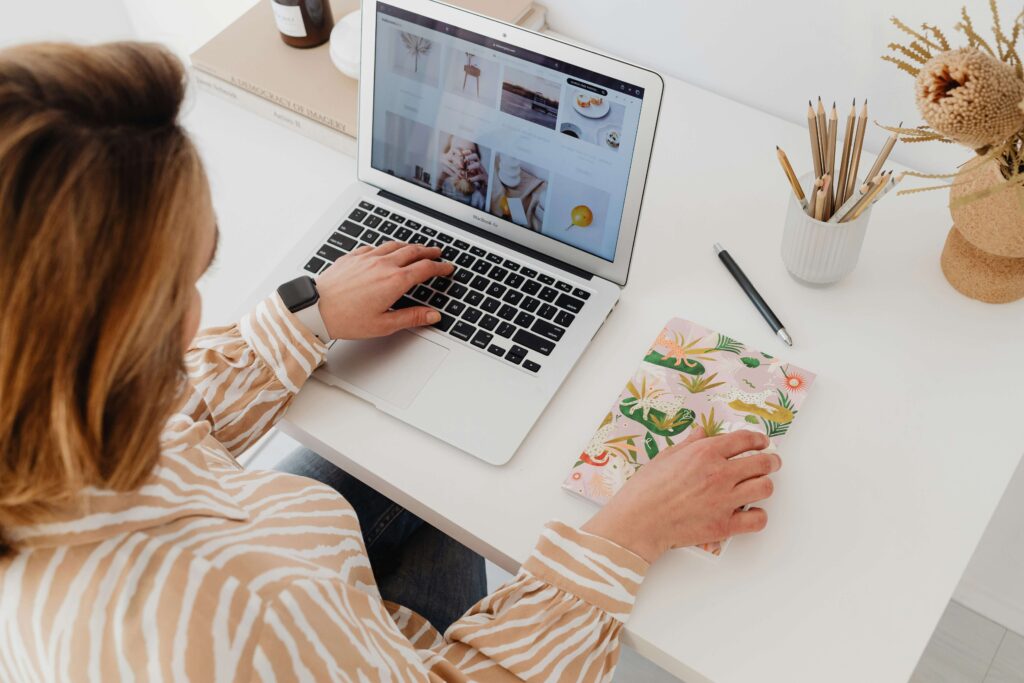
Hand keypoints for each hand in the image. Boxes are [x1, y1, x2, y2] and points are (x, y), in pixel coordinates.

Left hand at [315, 242, 452, 339]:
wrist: (316, 309)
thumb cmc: (347, 319)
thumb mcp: (384, 325)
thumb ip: (411, 317)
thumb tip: (432, 315)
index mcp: (394, 281)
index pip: (425, 269)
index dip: (440, 267)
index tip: (447, 268)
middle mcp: (383, 265)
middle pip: (413, 252)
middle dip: (428, 252)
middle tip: (437, 253)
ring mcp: (367, 258)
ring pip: (394, 245)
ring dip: (409, 246)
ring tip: (416, 249)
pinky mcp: (352, 257)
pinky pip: (374, 247)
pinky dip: (386, 248)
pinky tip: (385, 251)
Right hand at [581, 428, 780, 562]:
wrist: (637, 521)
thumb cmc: (645, 489)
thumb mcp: (665, 457)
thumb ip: (689, 444)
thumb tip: (701, 433)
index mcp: (705, 453)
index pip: (745, 440)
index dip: (758, 439)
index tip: (762, 442)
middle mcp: (719, 474)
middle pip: (762, 463)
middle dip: (771, 461)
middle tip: (771, 463)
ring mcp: (724, 501)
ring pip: (765, 488)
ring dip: (764, 485)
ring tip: (759, 486)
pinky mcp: (724, 526)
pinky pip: (757, 519)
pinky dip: (757, 515)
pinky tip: (749, 512)